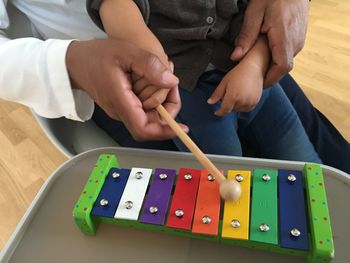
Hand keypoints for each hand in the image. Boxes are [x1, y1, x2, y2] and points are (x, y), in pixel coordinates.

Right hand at [66, 39, 187, 140]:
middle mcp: (120, 112)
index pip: (144, 129)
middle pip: (151, 126)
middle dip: (168, 111)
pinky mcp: (121, 107)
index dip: (165, 132)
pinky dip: (154, 100)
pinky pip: (142, 110)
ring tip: (165, 78)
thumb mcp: (126, 52)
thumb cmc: (96, 55)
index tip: (181, 128)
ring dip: (162, 103)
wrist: (74, 62)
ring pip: (148, 118)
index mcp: (121, 102)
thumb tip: (172, 82)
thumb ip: (150, 66)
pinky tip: (155, 81)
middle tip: (172, 87)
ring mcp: (120, 111)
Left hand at [207, 61, 262, 115]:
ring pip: (239, 109)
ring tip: (236, 94)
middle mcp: (242, 101)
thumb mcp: (224, 82)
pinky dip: (243, 106)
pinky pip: (247, 109)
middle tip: (228, 94)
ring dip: (235, 106)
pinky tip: (242, 97)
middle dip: (227, 105)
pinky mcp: (256, 101)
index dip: (219, 112)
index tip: (217, 112)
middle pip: (231, 109)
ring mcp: (250, 102)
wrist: (254, 68)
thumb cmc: (239, 73)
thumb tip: (210, 102)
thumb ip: (217, 94)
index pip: (224, 110)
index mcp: (233, 96)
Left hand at [231, 0, 309, 86]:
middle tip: (252, 78)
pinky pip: (288, 53)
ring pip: (285, 61)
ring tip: (256, 67)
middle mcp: (295, 42)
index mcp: (285, 38)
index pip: (281, 68)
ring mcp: (299, 40)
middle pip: (283, 68)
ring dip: (272, 66)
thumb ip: (246, 35)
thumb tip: (235, 57)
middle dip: (268, 75)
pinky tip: (265, 54)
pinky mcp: (299, 37)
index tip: (258, 84)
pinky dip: (276, 58)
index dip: (270, 79)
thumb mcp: (255, 12)